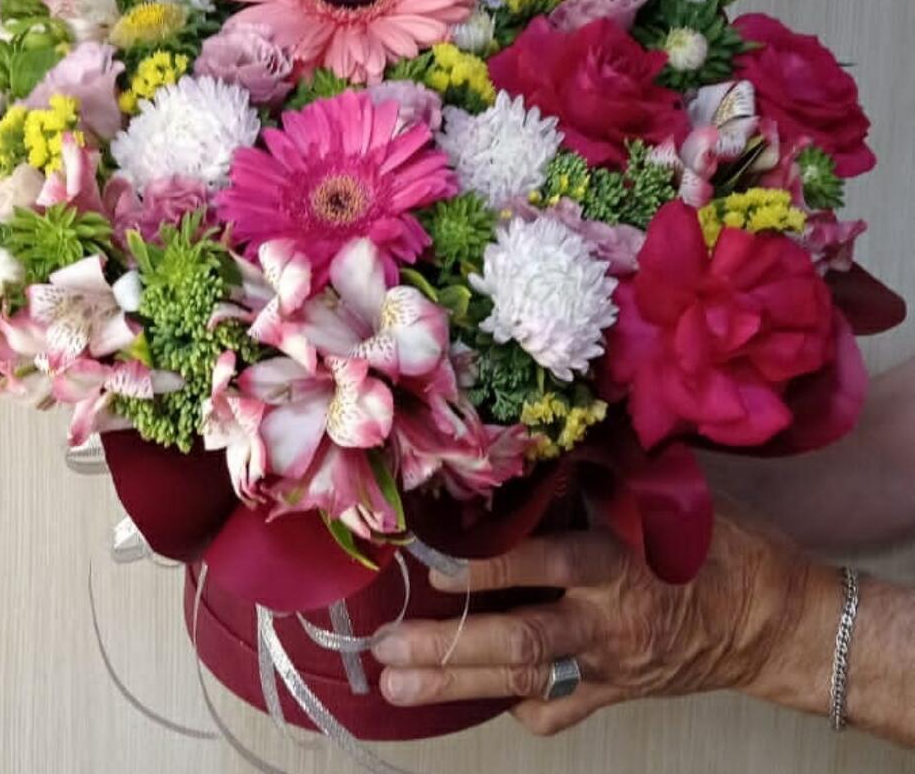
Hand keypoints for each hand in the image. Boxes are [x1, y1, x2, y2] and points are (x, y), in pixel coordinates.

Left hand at [373, 514, 823, 734]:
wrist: (773, 622)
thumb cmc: (720, 547)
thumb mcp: (665, 500)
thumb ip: (598, 483)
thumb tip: (536, 449)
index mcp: (619, 565)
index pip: (547, 565)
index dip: (490, 568)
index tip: (435, 567)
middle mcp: (607, 623)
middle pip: (520, 641)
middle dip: (448, 649)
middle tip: (386, 651)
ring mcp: (607, 667)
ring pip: (524, 681)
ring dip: (455, 684)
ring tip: (396, 688)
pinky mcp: (613, 694)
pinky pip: (557, 710)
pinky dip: (515, 703)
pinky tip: (474, 698)